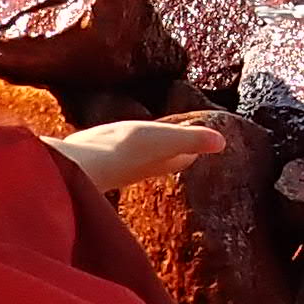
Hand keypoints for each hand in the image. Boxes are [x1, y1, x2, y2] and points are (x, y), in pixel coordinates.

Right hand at [53, 117, 227, 192]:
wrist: (80, 163)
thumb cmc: (125, 151)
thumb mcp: (165, 138)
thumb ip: (192, 138)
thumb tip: (223, 142)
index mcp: (162, 161)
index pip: (184, 156)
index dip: (193, 148)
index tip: (202, 143)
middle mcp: (142, 165)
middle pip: (164, 158)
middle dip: (173, 151)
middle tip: (182, 144)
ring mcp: (119, 163)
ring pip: (139, 155)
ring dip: (146, 149)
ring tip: (151, 142)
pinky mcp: (96, 157)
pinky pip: (116, 150)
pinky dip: (122, 145)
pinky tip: (114, 142)